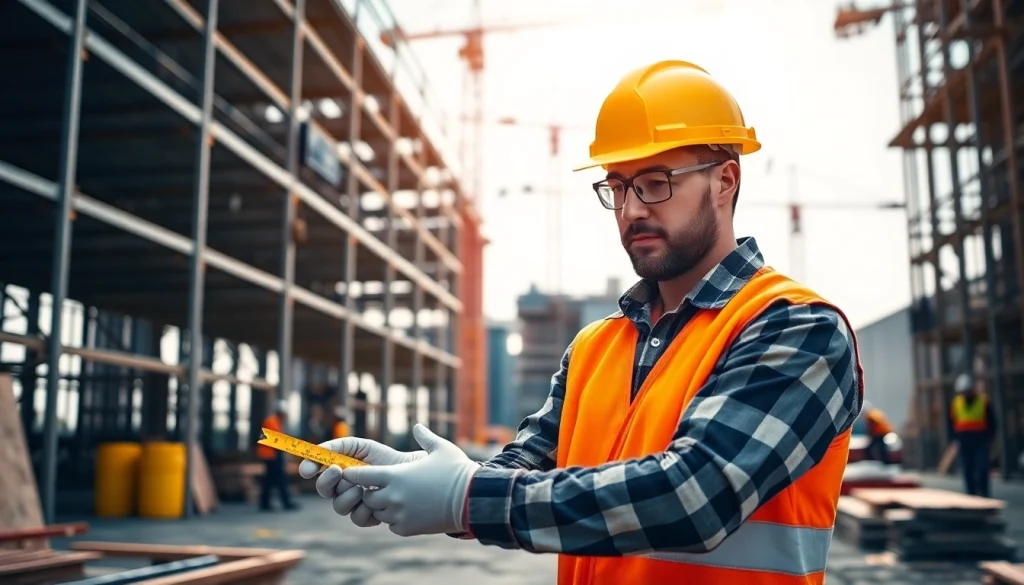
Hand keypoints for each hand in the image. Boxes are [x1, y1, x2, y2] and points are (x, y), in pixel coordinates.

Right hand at [298, 437, 426, 526]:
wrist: (408, 471)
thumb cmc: (384, 457)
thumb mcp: (361, 446)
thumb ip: (339, 445)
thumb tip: (317, 450)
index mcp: (338, 471)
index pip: (316, 472)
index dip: (308, 469)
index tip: (307, 469)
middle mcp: (342, 489)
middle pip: (323, 490)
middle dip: (328, 480)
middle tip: (339, 470)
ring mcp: (354, 504)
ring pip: (339, 506)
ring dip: (348, 495)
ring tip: (363, 486)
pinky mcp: (367, 517)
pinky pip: (357, 517)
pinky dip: (364, 508)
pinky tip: (374, 498)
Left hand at [342, 424, 479, 536]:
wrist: (472, 499)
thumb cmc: (456, 471)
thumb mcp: (441, 448)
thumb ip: (425, 437)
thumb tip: (418, 426)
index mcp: (395, 475)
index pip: (360, 477)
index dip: (355, 474)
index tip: (353, 472)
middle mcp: (393, 496)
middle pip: (367, 497)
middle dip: (370, 491)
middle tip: (381, 486)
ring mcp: (400, 514)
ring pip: (379, 512)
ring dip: (383, 506)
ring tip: (397, 498)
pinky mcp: (408, 528)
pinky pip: (392, 525)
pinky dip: (395, 519)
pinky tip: (408, 510)